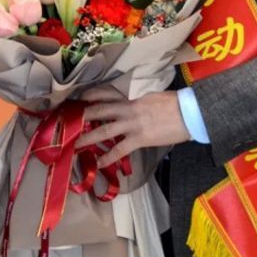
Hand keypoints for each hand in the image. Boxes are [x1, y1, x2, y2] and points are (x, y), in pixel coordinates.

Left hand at [75, 85, 189, 167]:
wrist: (189, 113)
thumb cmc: (175, 103)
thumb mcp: (153, 96)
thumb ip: (139, 101)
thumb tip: (131, 105)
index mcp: (132, 97)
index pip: (107, 93)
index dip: (91, 96)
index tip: (80, 99)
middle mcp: (128, 109)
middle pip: (99, 110)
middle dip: (82, 116)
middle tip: (67, 121)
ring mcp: (132, 124)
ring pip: (104, 131)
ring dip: (87, 138)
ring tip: (74, 145)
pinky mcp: (139, 139)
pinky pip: (119, 150)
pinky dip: (107, 157)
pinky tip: (98, 163)